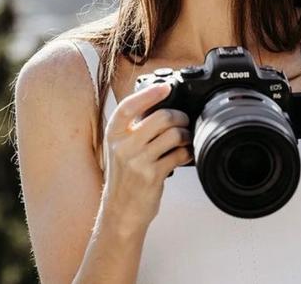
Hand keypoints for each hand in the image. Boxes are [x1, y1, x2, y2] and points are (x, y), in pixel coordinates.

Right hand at [103, 83, 193, 229]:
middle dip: (179, 117)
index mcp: (113, 135)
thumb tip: (157, 105)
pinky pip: (178, 154)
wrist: (120, 212)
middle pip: (160, 118)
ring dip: (185, 134)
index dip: (148, 94)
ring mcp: (137, 161)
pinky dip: (187, 152)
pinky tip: (185, 155)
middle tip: (184, 120)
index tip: (165, 87)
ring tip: (186, 138)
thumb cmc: (123, 179)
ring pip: (173, 135)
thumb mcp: (119, 149)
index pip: (128, 107)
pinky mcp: (152, 175)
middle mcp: (123, 146)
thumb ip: (132, 129)